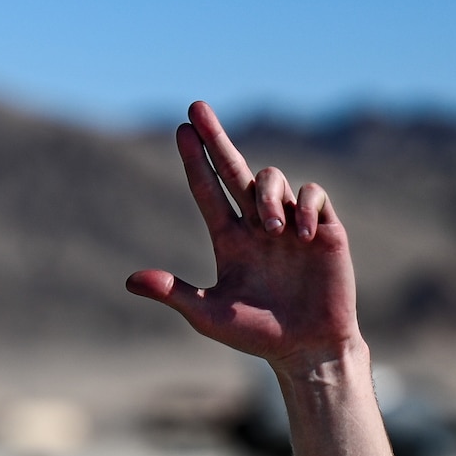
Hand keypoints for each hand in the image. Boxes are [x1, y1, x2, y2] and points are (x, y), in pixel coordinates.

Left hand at [126, 101, 359, 366]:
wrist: (309, 349)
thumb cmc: (256, 335)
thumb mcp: (209, 316)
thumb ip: (174, 294)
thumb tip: (129, 280)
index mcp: (228, 239)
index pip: (207, 190)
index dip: (195, 161)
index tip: (181, 130)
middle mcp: (256, 224)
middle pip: (234, 169)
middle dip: (215, 137)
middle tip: (195, 107)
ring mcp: (289, 224)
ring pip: (271, 179)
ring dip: (266, 194)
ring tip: (269, 228)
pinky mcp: (325, 229)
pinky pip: (311, 194)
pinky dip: (305, 206)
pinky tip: (303, 235)